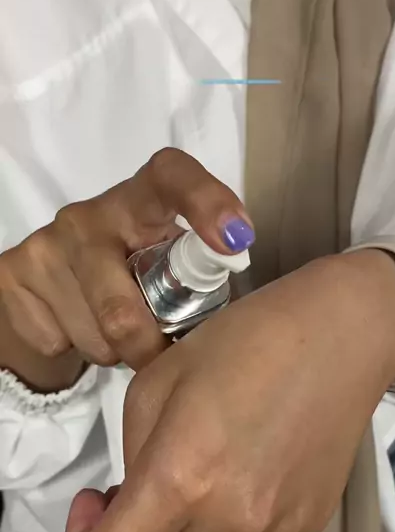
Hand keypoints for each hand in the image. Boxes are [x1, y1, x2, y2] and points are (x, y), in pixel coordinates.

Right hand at [0, 148, 253, 384]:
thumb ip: (195, 279)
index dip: (206, 202)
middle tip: (158, 354)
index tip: (236, 240)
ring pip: (95, 335)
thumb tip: (234, 324)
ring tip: (113, 330)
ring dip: (114, 350)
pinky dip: (77, 350)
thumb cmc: (130, 276)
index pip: (172, 177)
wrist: (48, 292)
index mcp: (141, 201)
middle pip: (124, 308)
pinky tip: (76, 326)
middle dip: (148, 348)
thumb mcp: (166, 267)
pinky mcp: (11, 275)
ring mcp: (45, 244)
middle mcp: (89, 215)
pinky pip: (58, 341)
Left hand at [66, 248, 394, 531]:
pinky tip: (215, 526)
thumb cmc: (243, 343)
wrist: (339, 339)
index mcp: (180, 479)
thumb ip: (131, 458)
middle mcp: (226, 527)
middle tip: (126, 508)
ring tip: (172, 520)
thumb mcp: (156, 382)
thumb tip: (129, 506)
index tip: (95, 501)